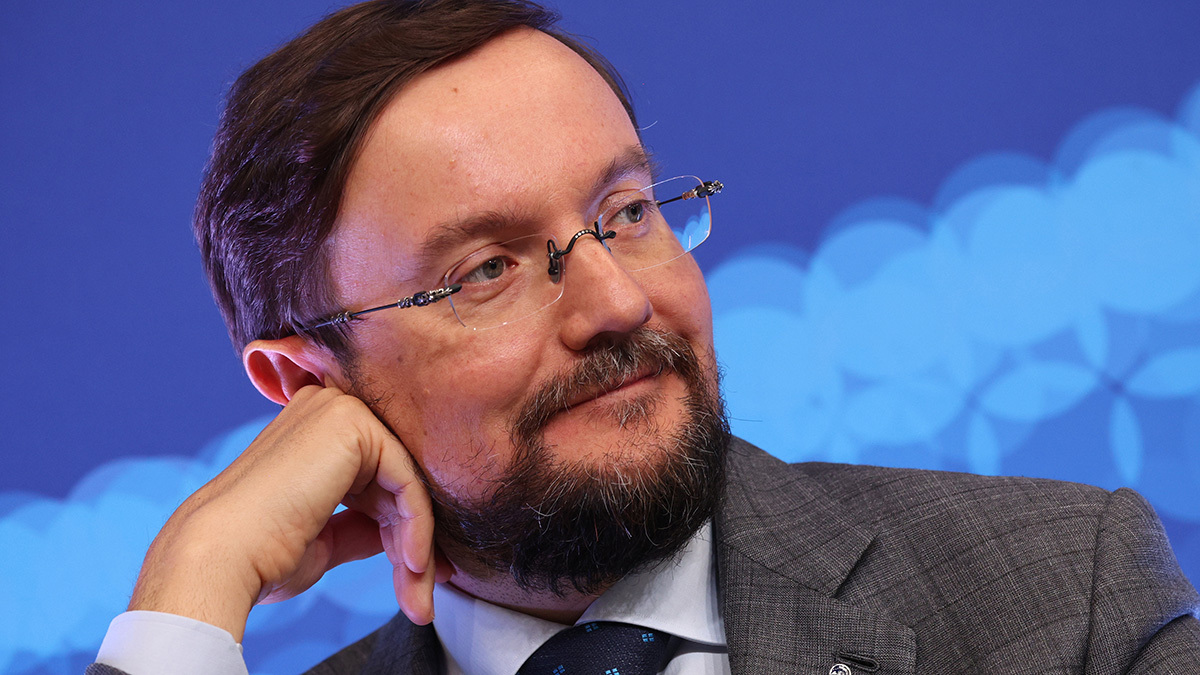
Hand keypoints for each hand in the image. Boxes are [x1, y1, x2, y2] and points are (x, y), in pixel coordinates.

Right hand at [128, 384, 446, 640]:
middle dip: (413, 543)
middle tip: (421, 596)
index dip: (400, 532)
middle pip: (394, 482)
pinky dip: (417, 528)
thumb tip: (399, 535)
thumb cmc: (259, 554)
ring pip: (405, 484)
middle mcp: (327, 411)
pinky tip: (410, 566)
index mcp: (313, 432)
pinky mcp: (354, 425)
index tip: (416, 578)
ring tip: (416, 594)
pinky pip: (407, 481)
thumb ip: (361, 525)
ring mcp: (339, 411)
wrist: (220, 557)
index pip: (376, 481)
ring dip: (417, 545)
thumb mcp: (324, 538)